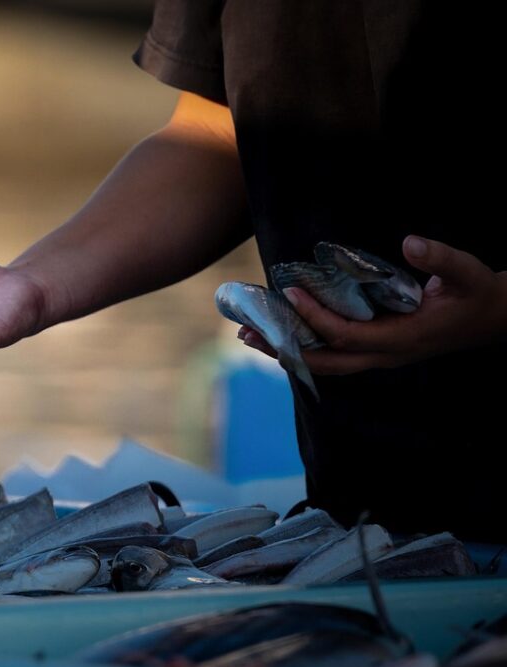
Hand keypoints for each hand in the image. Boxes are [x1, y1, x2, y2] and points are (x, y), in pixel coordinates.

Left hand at [237, 235, 506, 372]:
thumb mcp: (469, 273)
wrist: (491, 319)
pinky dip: (302, 346)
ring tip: (249, 334)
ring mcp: (379, 357)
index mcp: (402, 339)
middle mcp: (385, 356)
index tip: (290, 292)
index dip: (316, 317)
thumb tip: (411, 241)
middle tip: (246, 331)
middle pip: (324, 363)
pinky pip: (332, 356)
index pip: (347, 335)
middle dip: (284, 348)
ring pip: (324, 364)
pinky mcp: (375, 351)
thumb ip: (442, 259)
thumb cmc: (478, 294)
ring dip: (286, 350)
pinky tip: (280, 332)